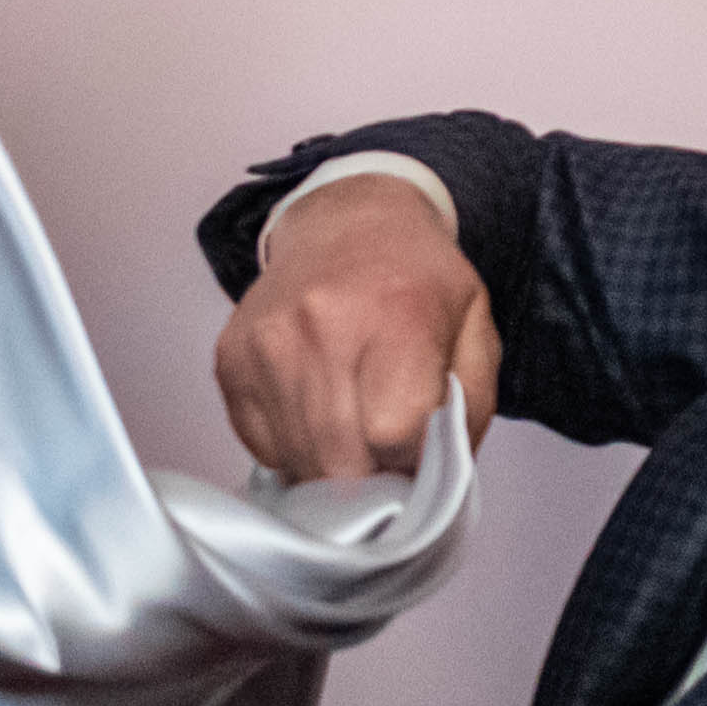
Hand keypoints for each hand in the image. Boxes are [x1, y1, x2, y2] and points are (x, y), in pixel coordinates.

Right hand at [214, 176, 500, 480]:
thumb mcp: (476, 330)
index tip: (417, 451)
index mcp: (399, 316)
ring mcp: (267, 344)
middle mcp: (322, 326)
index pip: (394, 436)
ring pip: (297, 462)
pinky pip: (262, 447)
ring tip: (353, 431)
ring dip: (330, 469)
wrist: (347, 222)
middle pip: (339, 461)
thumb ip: (468, 410)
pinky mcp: (231, 361)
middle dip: (370, 481)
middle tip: (386, 459)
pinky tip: (316, 410)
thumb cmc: (418, 281)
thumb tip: (431, 482)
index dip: (411, 462)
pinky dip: (293, 448)